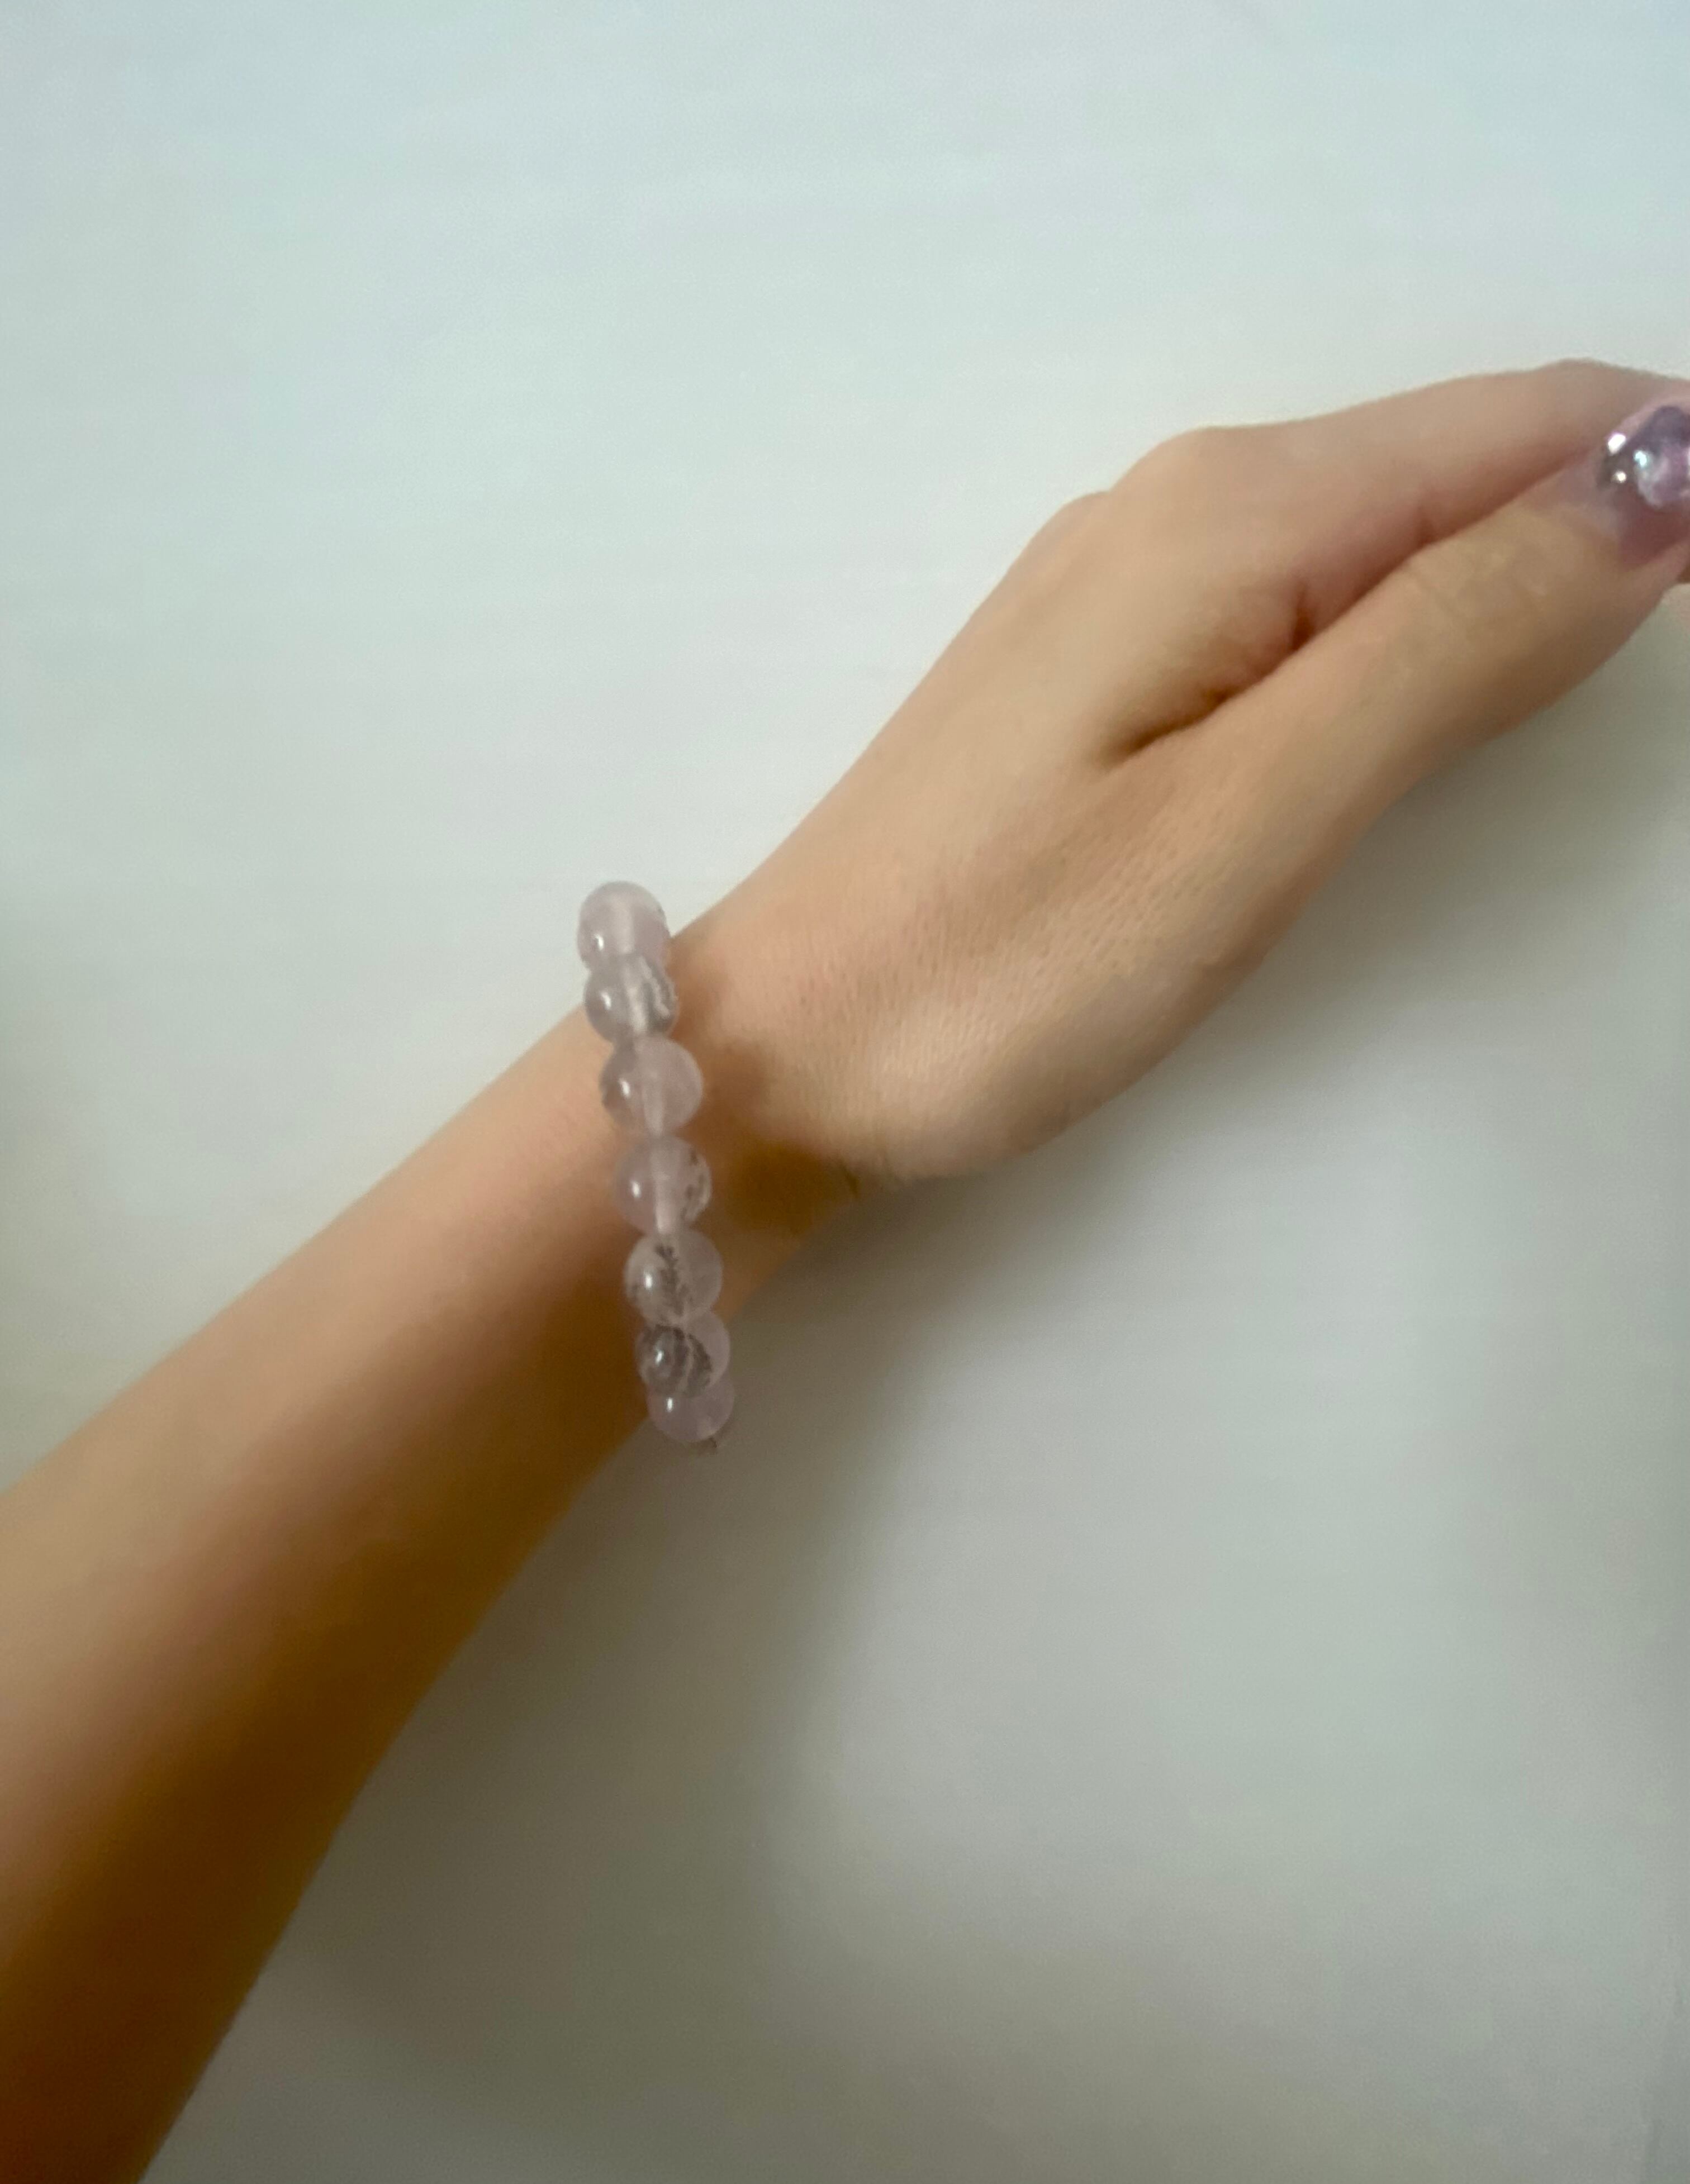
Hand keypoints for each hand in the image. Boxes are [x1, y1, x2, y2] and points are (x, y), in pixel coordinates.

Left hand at [682, 362, 1689, 1187]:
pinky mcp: (1105, 663)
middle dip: (1597, 527)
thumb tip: (1646, 493)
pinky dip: (1404, 633)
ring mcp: (1129, 581)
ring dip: (1509, 581)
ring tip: (1588, 677)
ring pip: (1388, 534)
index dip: (1659, 485)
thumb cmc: (1001, 968)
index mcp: (1233, 517)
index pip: (1527, 429)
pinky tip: (1430, 704)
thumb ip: (1452, 644)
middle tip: (1657, 662)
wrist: (789, 1049)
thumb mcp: (1255, 814)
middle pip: (1463, 465)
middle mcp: (1180, 507)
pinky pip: (1305, 599)